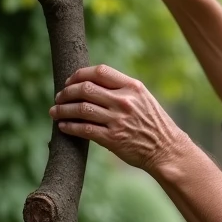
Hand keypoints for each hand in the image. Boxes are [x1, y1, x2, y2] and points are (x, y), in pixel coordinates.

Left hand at [50, 65, 186, 171]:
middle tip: (59, 97)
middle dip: (67, 92)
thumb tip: (91, 83)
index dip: (79, 74)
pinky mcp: (112, 139)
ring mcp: (118, 120)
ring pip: (81, 109)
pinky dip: (69, 127)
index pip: (100, 72)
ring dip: (63, 109)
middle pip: (86, 88)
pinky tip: (63, 126)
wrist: (166, 149)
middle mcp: (124, 101)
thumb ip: (122, 89)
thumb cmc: (153, 123)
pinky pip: (84, 129)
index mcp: (132, 87)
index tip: (70, 81)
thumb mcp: (143, 99)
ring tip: (55, 111)